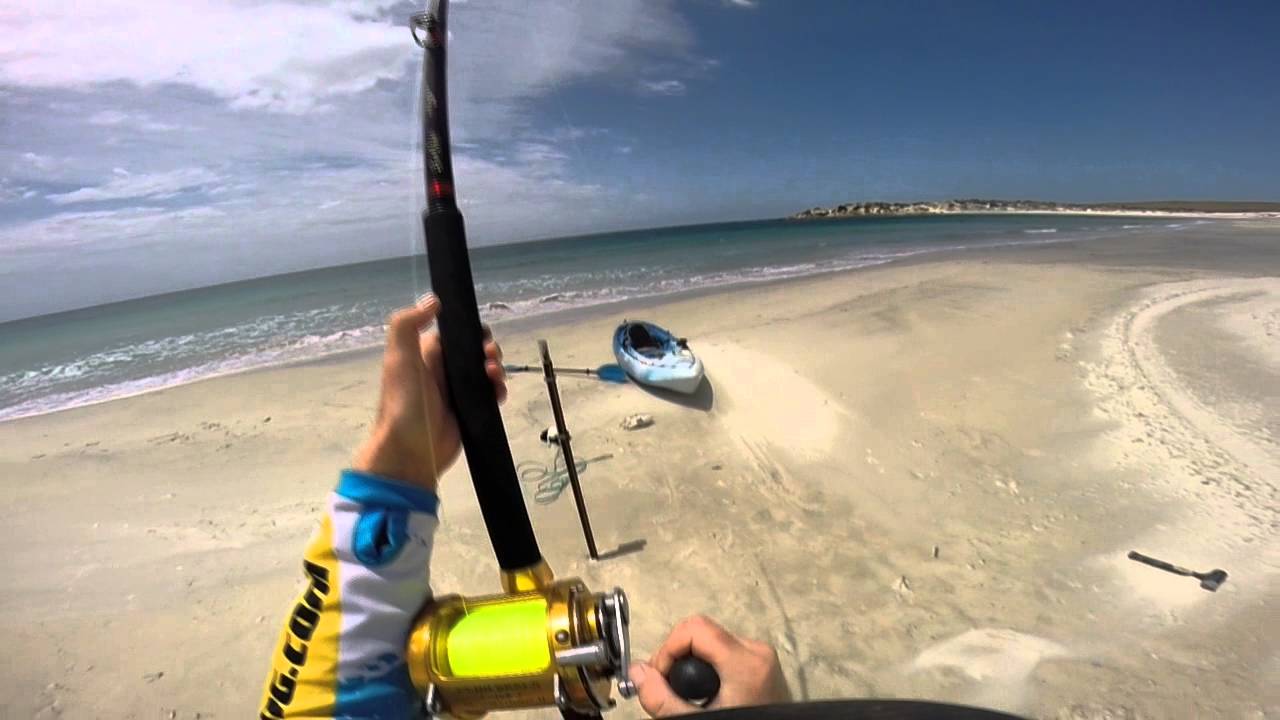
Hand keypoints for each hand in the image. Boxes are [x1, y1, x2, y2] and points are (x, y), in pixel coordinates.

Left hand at [352, 295, 505, 490]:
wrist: (410, 451)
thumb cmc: (404, 403)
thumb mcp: (399, 358)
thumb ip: (407, 324)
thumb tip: (433, 300)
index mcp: (426, 355)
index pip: (455, 334)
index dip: (471, 331)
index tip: (482, 335)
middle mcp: (442, 371)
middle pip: (474, 351)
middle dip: (488, 350)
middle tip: (491, 358)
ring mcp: (456, 393)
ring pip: (485, 372)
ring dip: (497, 370)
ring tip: (494, 376)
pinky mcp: (468, 412)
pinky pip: (490, 396)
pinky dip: (498, 391)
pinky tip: (498, 394)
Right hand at [630, 615, 790, 716]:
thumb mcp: (696, 719)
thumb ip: (661, 698)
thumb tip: (636, 670)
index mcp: (745, 663)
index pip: (694, 628)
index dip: (668, 648)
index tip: (660, 677)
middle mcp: (757, 651)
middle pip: (702, 633)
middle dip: (677, 656)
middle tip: (666, 686)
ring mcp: (762, 656)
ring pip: (712, 642)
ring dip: (691, 662)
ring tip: (684, 692)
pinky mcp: (763, 663)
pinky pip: (725, 651)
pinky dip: (708, 666)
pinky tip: (705, 691)